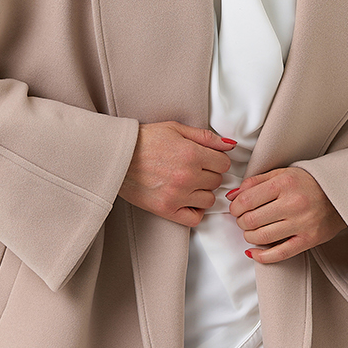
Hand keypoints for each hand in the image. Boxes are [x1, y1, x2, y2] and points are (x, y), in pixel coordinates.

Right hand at [118, 122, 234, 226]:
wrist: (117, 156)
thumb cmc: (144, 140)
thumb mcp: (176, 129)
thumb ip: (206, 137)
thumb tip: (229, 145)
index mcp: (192, 154)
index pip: (224, 163)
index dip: (217, 160)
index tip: (208, 159)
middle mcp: (187, 177)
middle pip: (217, 181)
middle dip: (209, 174)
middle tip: (194, 168)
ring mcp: (177, 195)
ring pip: (209, 199)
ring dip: (203, 192)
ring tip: (189, 183)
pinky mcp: (166, 210)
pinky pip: (195, 218)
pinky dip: (195, 211)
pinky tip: (187, 200)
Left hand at [227, 166, 344, 262]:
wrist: (342, 193)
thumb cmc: (310, 182)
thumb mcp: (283, 174)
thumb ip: (255, 182)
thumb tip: (232, 196)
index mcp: (285, 184)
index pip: (247, 200)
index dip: (235, 208)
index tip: (236, 209)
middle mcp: (293, 203)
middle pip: (251, 220)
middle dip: (241, 222)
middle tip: (243, 220)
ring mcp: (302, 223)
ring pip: (261, 237)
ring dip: (249, 237)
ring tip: (251, 231)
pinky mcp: (308, 240)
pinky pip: (279, 253)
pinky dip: (261, 256)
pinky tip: (254, 253)